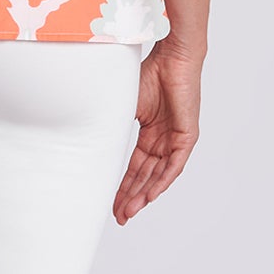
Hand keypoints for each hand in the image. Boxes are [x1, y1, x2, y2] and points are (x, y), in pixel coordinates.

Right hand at [114, 43, 202, 223]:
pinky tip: (150, 195)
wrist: (171, 57)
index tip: (111, 204)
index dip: (123, 186)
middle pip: (146, 176)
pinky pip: (174, 165)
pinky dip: (162, 181)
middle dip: (131, 197)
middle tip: (118, 216)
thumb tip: (86, 135)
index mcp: (150, 133)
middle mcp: (164, 140)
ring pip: (159, 175)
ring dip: (144, 194)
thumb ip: (112, 124)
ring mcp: (176, 139)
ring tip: (129, 211)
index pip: (135, 166)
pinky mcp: (187, 137)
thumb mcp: (124, 105)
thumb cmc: (149, 73)